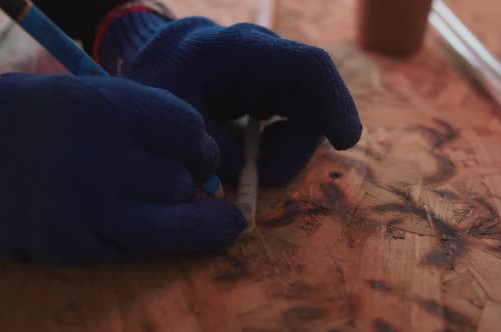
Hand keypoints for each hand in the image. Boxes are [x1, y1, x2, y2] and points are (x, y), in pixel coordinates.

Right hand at [0, 74, 246, 263]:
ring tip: (167, 205)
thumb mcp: (100, 96)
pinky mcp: (72, 248)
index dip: (202, 147)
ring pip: (172, 224)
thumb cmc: (47, 120)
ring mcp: (83, 210)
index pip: (190, 131)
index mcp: (105, 109)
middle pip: (181, 181)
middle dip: (183, 181)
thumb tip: (213, 172)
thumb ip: (156, 123)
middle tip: (170, 178)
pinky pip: (139, 247)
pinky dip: (147, 234)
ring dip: (179, 216)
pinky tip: (129, 218)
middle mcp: (96, 159)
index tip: (197, 155)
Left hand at [95, 9, 362, 184]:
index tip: (346, 142)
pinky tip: (252, 153)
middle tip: (261, 176)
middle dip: (297, 148)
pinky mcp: (273, 88)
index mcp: (239, 51)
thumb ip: (205, 147)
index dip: (336, 103)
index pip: (307, 68)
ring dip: (286, 150)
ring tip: (246, 163)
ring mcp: (273, 72)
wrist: (154, 58)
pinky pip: (295, 118)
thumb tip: (245, 172)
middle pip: (314, 101)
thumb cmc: (157, 82)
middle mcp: (266, 57)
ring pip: (308, 114)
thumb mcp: (169, 117)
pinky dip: (281, 145)